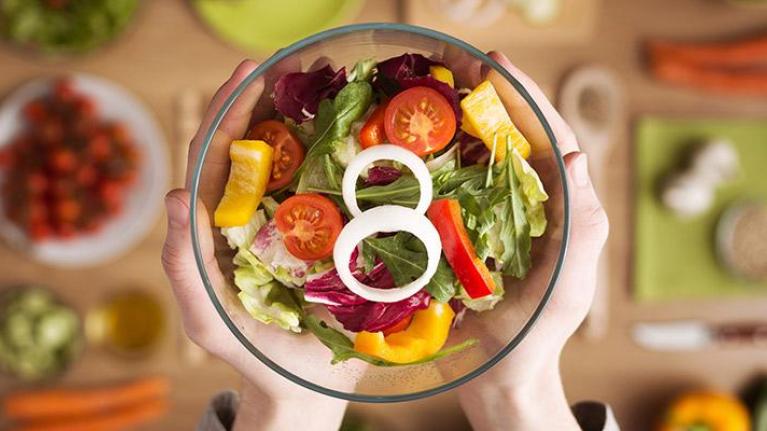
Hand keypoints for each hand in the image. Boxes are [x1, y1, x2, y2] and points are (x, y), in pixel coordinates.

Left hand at [161, 60, 348, 430]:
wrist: (301, 388)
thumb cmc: (250, 355)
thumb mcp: (206, 318)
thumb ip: (183, 268)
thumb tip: (174, 194)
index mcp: (221, 225)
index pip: (215, 157)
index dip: (228, 111)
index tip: (250, 74)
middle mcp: (259, 215)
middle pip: (258, 146)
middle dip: (272, 99)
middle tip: (300, 62)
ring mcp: (299, 224)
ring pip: (300, 163)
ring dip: (312, 119)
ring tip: (334, 83)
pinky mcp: (334, 238)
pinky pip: (341, 193)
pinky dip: (351, 160)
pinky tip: (370, 137)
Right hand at [454, 53, 608, 430]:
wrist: (499, 376)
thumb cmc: (534, 338)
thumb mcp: (564, 287)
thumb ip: (581, 228)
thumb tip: (578, 158)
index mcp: (568, 209)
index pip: (552, 137)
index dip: (526, 96)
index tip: (494, 64)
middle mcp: (538, 204)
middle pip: (518, 136)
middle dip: (491, 95)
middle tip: (454, 63)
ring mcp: (504, 216)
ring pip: (487, 155)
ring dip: (462, 119)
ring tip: (433, 88)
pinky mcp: (476, 231)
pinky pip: (460, 184)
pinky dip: (441, 157)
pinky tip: (419, 141)